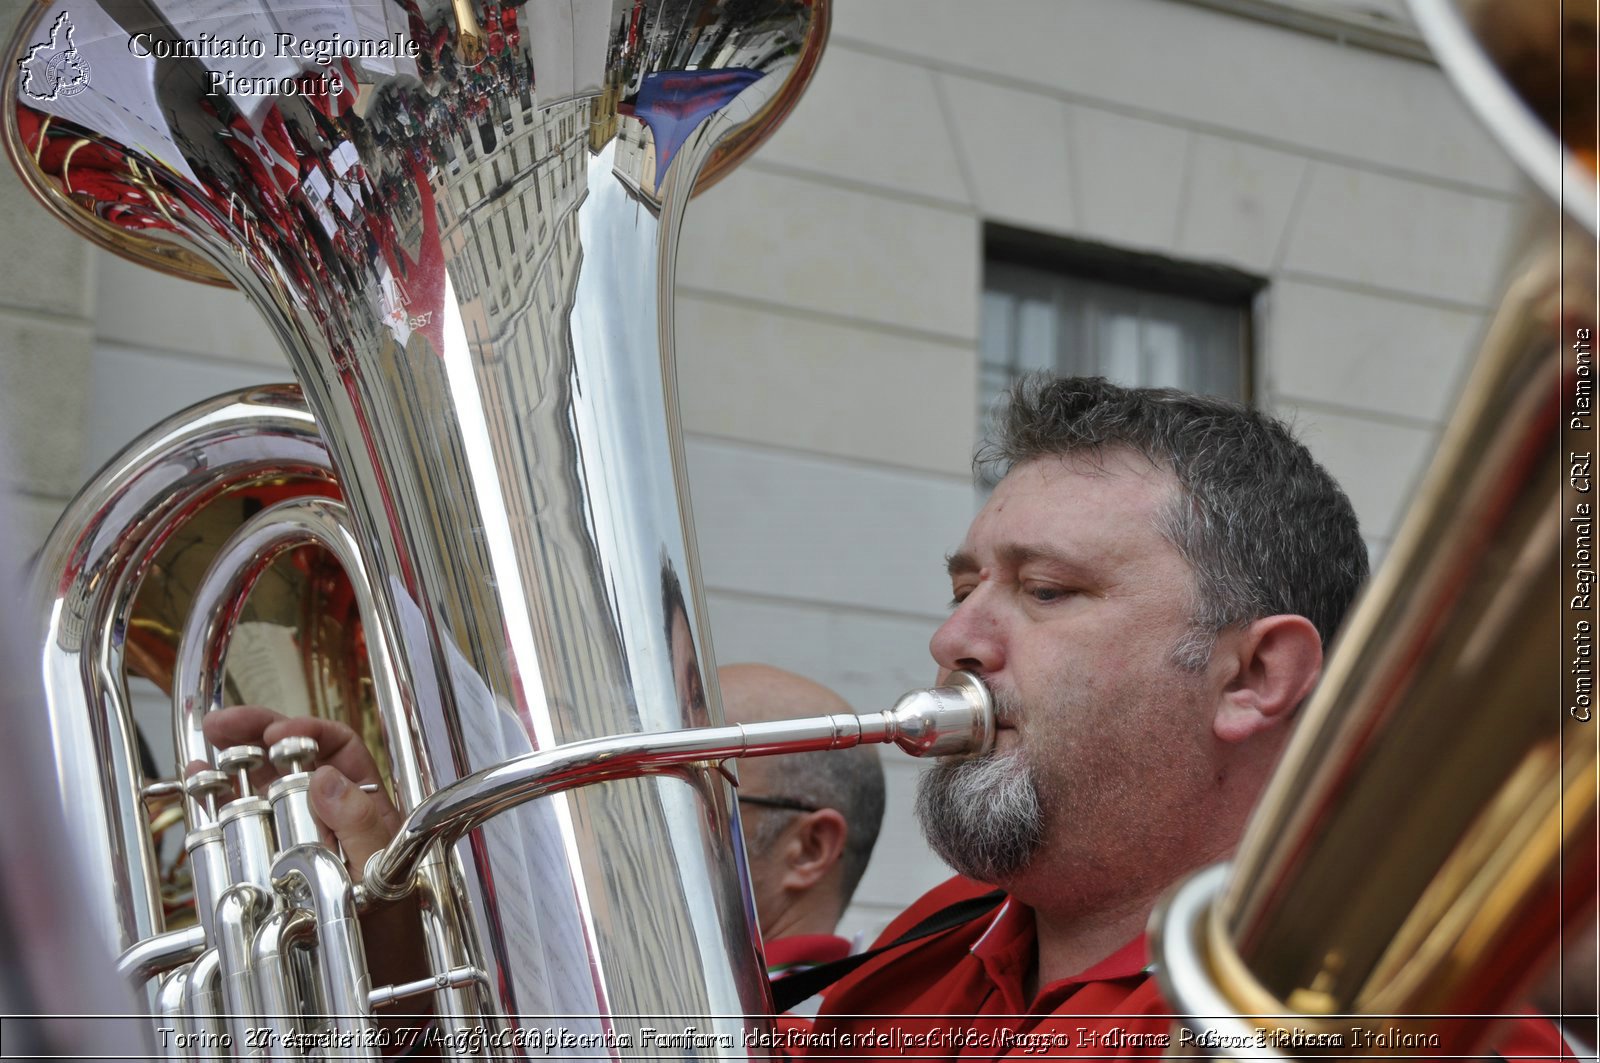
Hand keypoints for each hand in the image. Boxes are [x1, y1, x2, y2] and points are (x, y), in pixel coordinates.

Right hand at [198, 707, 428, 992]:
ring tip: (205, 750)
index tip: (279, 732)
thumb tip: (326, 778)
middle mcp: (330, 817)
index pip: (340, 750)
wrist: (375, 989)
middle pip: (294, 760)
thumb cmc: (390, 935)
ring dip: (234, 764)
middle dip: (259, 734)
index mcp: (367, 809)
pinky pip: (244, 826)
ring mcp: (297, 840)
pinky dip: (219, 806)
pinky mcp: (269, 866)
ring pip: (264, 788)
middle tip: (222, 725)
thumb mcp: (385, 876)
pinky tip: (199, 794)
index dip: (309, 732)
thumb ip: (364, 826)